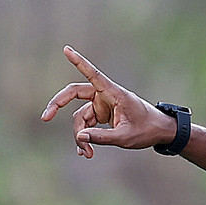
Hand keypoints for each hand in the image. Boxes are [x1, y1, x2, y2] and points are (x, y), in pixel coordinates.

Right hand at [39, 47, 175, 157]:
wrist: (160, 132)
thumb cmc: (146, 130)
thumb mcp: (125, 137)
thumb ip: (102, 137)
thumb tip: (80, 138)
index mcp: (113, 93)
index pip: (92, 74)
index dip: (79, 62)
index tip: (66, 49)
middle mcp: (104, 96)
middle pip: (74, 94)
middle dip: (58, 105)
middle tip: (45, 117)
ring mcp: (102, 105)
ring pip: (80, 118)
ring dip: (80, 136)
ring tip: (87, 155)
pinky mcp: (102, 115)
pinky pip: (86, 125)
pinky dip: (85, 138)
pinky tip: (85, 152)